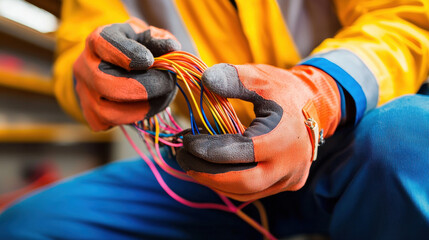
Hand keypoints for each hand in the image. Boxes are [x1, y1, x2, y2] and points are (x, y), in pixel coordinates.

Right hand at [73, 18, 180, 130]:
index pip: (104, 44)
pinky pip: (110, 123)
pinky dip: (132, 119)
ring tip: (160, 98)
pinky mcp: (90, 114)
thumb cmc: (135, 47)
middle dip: (141, 88)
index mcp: (97, 41)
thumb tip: (172, 47)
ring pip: (107, 111)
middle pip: (104, 83)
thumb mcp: (146, 36)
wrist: (116, 64)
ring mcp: (84, 93)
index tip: (150, 61)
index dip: (127, 54)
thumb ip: (158, 40)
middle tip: (166, 84)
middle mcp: (83, 66)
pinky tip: (145, 107)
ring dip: (140, 109)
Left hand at [177, 63, 340, 200]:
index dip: (209, 150)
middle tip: (183, 159)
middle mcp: (290, 165)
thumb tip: (204, 79)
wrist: (316, 107)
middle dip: (207, 173)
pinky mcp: (288, 184)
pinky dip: (230, 184)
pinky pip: (254, 192)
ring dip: (215, 181)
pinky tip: (213, 172)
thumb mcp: (260, 77)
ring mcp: (290, 178)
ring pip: (246, 192)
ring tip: (193, 164)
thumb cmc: (284, 91)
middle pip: (242, 181)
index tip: (187, 141)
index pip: (241, 152)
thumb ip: (233, 78)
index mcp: (284, 137)